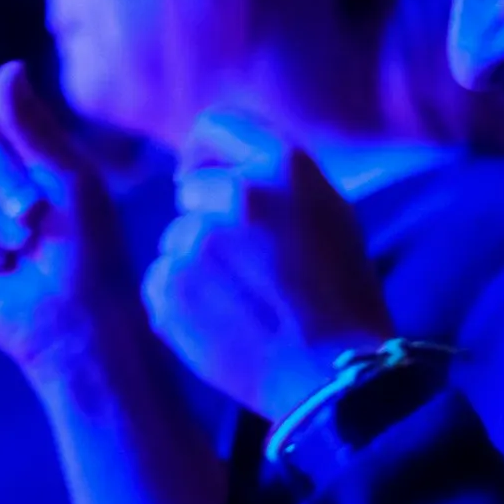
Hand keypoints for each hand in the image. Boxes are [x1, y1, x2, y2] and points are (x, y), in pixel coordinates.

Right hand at [0, 61, 144, 379]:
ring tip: (21, 245)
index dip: (6, 129)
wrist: (78, 318)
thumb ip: (32, 125)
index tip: (34, 157)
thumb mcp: (69, 176)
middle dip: (5, 178)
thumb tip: (7, 66)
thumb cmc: (89, 249)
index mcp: (28, 161)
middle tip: (36, 216)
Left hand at [143, 110, 396, 419]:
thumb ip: (276, 178)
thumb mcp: (329, 213)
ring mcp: (194, 242)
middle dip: (206, 218)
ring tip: (241, 301)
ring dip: (196, 263)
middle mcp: (233, 194)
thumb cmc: (343, 296)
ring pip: (176, 240)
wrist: (334, 376)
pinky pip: (160, 281)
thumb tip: (224, 166)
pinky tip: (222, 322)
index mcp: (282, 166)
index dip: (203, 153)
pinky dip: (181, 300)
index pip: (213, 127)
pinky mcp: (168, 289)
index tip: (202, 176)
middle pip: (191, 190)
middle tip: (241, 262)